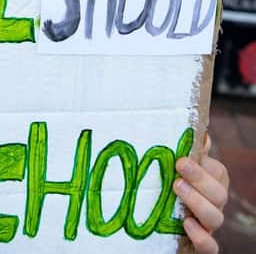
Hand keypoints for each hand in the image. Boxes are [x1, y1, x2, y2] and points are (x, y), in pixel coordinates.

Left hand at [173, 135, 229, 253]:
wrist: (157, 222)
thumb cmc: (169, 183)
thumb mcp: (176, 167)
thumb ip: (188, 151)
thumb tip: (201, 135)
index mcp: (212, 182)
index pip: (218, 173)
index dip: (203, 166)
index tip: (180, 159)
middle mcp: (214, 203)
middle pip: (219, 194)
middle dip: (199, 179)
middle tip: (178, 168)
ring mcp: (208, 224)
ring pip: (216, 217)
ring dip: (198, 202)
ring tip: (177, 188)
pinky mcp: (200, 243)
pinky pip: (210, 246)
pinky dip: (202, 237)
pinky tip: (187, 224)